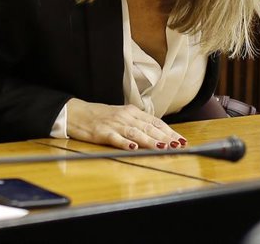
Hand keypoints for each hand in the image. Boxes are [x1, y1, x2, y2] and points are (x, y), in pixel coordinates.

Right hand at [64, 98, 184, 150]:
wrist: (76, 113)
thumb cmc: (101, 116)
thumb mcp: (122, 116)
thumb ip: (138, 123)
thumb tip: (158, 134)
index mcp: (131, 112)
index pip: (155, 122)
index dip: (169, 131)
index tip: (182, 140)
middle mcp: (125, 117)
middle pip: (148, 128)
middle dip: (165, 138)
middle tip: (179, 146)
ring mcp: (114, 124)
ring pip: (136, 133)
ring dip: (150, 141)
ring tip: (163, 148)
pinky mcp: (102, 132)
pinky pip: (115, 138)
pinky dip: (125, 143)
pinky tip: (133, 148)